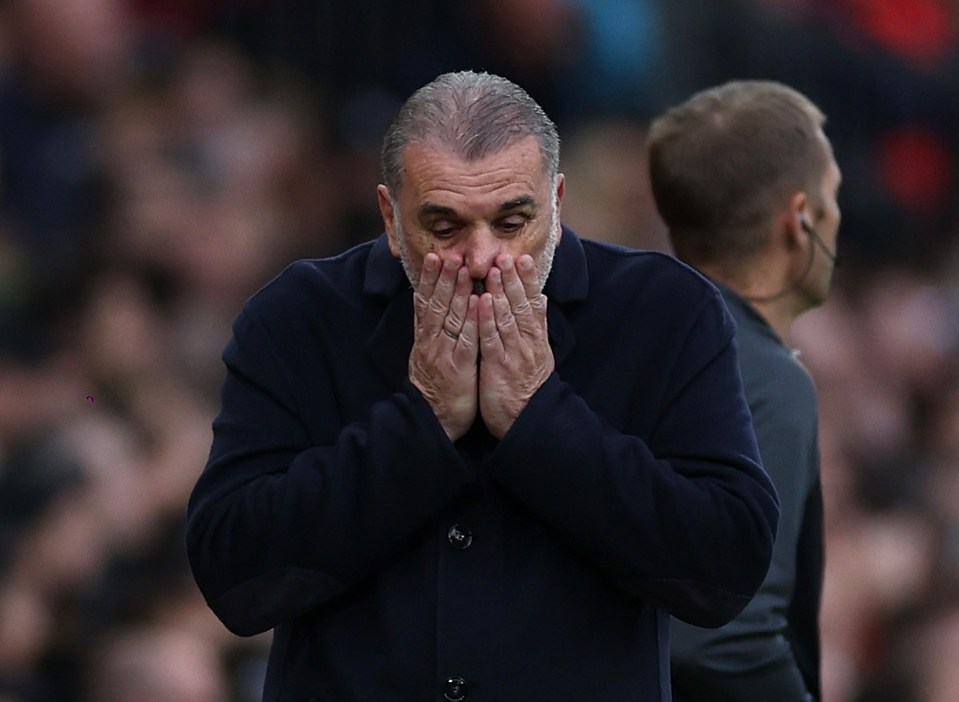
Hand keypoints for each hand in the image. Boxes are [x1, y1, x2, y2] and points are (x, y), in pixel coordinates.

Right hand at [409, 253, 479, 440]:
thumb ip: (431, 332)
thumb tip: (430, 306)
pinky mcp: (457, 367)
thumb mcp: (428, 356)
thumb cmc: (435, 388)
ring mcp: (443, 354)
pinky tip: (479, 303)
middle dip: (443, 277)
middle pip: (436, 304)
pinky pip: (466, 340)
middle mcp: (431, 342)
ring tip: (462, 268)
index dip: (431, 279)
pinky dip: (472, 320)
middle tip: (448, 253)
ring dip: (456, 292)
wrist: (431, 420)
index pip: (426, 302)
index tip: (435, 257)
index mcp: (425, 338)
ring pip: (449, 317)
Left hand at [478, 254, 553, 437]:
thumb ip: (535, 328)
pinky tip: (482, 301)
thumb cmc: (527, 388)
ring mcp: (514, 354)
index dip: (528, 281)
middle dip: (514, 279)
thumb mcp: (536, 355)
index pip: (532, 304)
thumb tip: (539, 300)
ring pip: (508, 317)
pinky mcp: (499, 367)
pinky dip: (487, 319)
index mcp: (535, 339)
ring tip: (496, 269)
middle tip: (507, 255)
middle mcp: (527, 343)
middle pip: (521, 305)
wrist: (527, 420)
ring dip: (501, 292)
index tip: (522, 259)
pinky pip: (492, 339)